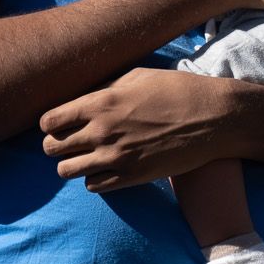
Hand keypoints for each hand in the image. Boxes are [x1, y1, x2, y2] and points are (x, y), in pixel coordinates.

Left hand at [41, 67, 235, 190]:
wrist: (215, 118)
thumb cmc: (178, 91)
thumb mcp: (138, 77)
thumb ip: (104, 89)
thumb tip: (81, 100)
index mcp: (101, 102)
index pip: (48, 121)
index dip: (50, 124)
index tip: (60, 124)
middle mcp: (101, 131)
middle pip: (50, 148)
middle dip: (56, 145)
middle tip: (71, 142)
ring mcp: (114, 157)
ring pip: (65, 171)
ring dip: (72, 164)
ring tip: (86, 157)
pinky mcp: (129, 177)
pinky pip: (91, 186)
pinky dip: (93, 178)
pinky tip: (105, 168)